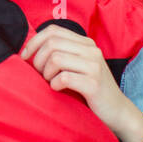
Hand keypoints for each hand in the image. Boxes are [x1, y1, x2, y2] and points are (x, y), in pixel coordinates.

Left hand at [20, 24, 142, 141]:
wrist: (117, 111)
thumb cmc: (90, 90)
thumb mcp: (77, 67)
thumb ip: (61, 54)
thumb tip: (29, 51)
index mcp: (85, 43)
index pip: (53, 30)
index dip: (34, 41)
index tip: (25, 56)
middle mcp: (91, 50)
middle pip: (52, 43)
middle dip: (38, 60)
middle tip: (41, 75)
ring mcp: (94, 66)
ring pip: (56, 58)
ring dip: (46, 73)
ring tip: (51, 82)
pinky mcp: (94, 84)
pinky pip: (64, 78)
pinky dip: (55, 85)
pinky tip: (58, 90)